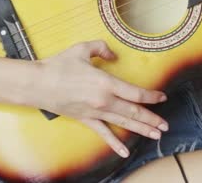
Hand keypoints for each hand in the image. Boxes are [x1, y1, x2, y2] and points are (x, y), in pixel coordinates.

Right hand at [30, 40, 168, 157]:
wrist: (37, 84)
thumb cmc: (59, 65)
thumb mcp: (82, 49)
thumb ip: (102, 48)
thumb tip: (113, 56)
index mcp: (106, 82)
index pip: (135, 93)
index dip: (151, 96)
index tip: (161, 97)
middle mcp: (104, 100)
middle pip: (134, 111)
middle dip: (152, 119)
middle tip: (165, 125)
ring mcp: (95, 112)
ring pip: (123, 123)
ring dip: (141, 129)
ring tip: (156, 135)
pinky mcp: (85, 119)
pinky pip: (103, 133)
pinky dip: (115, 143)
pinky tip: (125, 152)